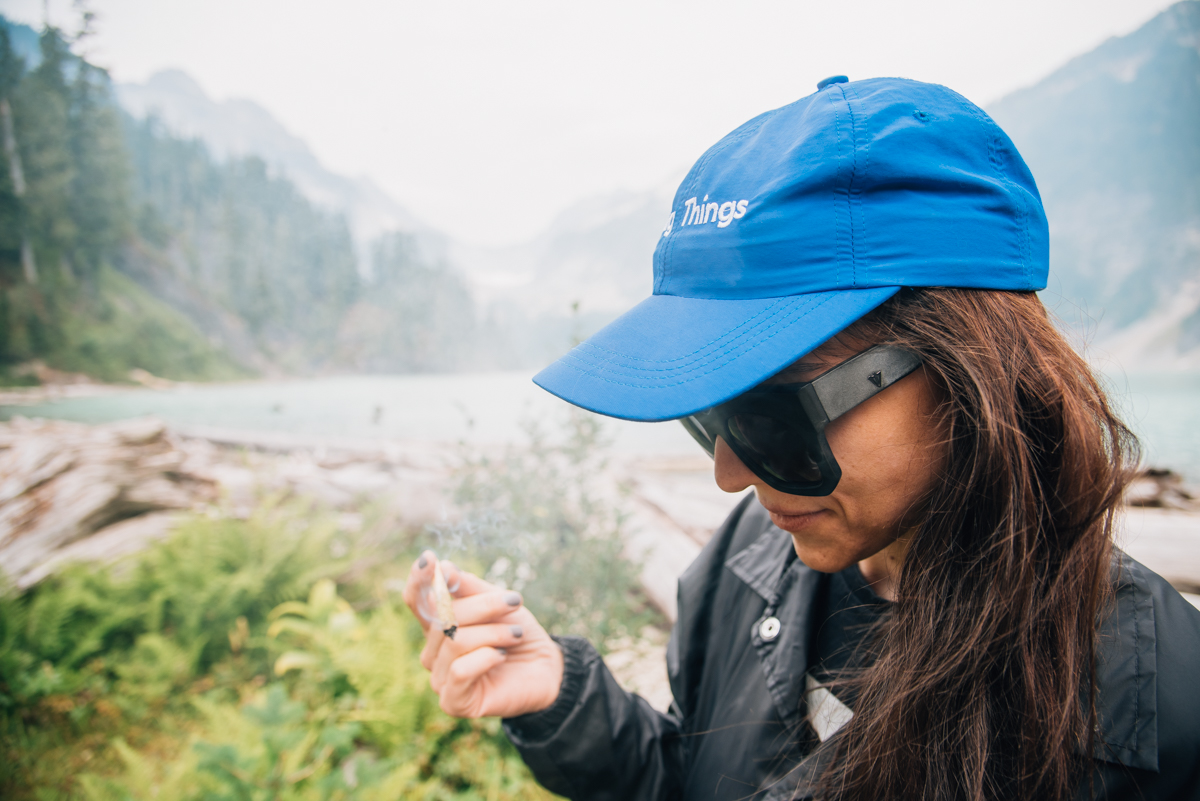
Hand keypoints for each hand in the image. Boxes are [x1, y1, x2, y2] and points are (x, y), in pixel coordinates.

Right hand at [403, 550, 563, 717]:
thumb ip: (469, 587)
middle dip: (483, 605)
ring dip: (493, 632)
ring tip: (516, 635)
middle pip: (443, 617)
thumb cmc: (518, 634)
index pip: (416, 600)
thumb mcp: (498, 602)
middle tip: (514, 600)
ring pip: (455, 641)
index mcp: (439, 624)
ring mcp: (440, 678)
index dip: (418, 580)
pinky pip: (460, 671)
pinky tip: (502, 656)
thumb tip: (444, 569)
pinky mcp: (453, 702)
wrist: (546, 669)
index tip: (431, 560)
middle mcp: (432, 652)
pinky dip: (487, 657)